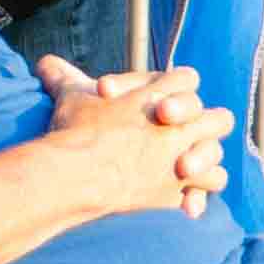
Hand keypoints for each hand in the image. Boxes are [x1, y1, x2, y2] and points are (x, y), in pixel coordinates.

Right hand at [32, 56, 234, 217]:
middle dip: (207, 124)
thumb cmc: (74, 129)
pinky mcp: (176, 190)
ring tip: (185, 166)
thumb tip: (44, 62)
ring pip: (217, 158)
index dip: (177, 88)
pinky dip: (196, 196)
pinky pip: (203, 192)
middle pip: (219, 119)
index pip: (189, 80)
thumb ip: (64, 77)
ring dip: (206, 162)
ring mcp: (181, 159)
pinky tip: (183, 201)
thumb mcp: (70, 95)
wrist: (76, 173)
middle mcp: (179, 127)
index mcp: (159, 96)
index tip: (159, 105)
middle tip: (184, 134)